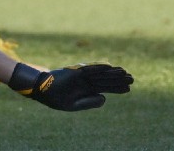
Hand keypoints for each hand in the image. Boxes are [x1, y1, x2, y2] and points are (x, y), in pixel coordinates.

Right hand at [9, 62, 133, 111]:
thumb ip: (89, 102)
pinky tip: (109, 67)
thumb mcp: (74, 105)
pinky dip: (99, 67)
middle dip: (118, 79)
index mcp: (86, 89)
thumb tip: (105, 98)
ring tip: (125, 72)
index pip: (105, 88)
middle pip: (105, 80)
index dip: (116, 88)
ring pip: (100, 74)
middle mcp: (86, 81)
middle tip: (133, 78)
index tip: (128, 88)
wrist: (40, 89)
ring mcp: (81, 76)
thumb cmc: (56, 97)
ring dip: (112, 73)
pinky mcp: (75, 71)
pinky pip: (89, 69)